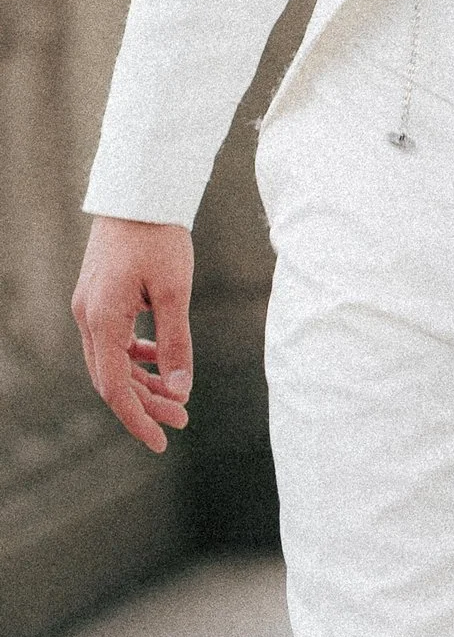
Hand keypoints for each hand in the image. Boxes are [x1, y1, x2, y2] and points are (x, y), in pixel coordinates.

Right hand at [72, 217, 195, 451]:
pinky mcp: (99, 298)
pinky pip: (112, 341)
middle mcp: (87, 317)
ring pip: (111, 361)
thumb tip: (180, 391)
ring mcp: (89, 308)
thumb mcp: (176, 294)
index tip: (162, 442)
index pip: (114, 387)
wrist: (139, 193)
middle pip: (111, 379)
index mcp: (101, 320)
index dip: (137, 419)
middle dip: (145, 403)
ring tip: (176, 396)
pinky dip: (135, 357)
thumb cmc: (159, 238)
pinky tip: (159, 360)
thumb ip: (176, 344)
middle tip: (182, 420)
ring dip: (142, 381)